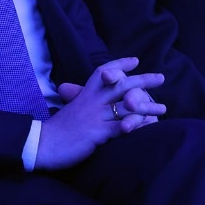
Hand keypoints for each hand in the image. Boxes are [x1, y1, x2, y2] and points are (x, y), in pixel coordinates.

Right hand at [36, 57, 165, 170]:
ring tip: (163, 108)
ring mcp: (95, 117)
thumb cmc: (55, 130)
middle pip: (121, 85)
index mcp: (84, 96)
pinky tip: (149, 125)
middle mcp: (92, 102)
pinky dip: (137, 125)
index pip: (103, 73)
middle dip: (143, 80)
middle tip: (161, 77)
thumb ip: (79, 102)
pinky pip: (121, 127)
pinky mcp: (97, 133)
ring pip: (126, 106)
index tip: (135, 60)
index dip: (119, 65)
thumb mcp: (69, 110)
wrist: (40, 144)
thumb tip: (81, 97)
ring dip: (147, 106)